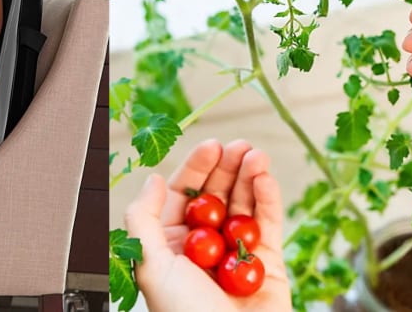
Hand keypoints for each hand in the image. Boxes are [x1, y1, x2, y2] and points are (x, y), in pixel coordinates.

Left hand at [124, 139, 291, 311]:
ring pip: (244, 204)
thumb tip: (151, 178)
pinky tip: (266, 177)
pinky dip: (269, 199)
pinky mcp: (268, 262)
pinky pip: (268, 224)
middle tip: (239, 144)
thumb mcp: (150, 266)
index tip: (211, 145)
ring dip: (250, 177)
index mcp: (171, 244)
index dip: (196, 168)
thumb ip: (142, 219)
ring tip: (256, 155)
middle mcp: (204, 245)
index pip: (183, 194)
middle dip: (227, 167)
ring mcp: (237, 252)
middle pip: (216, 194)